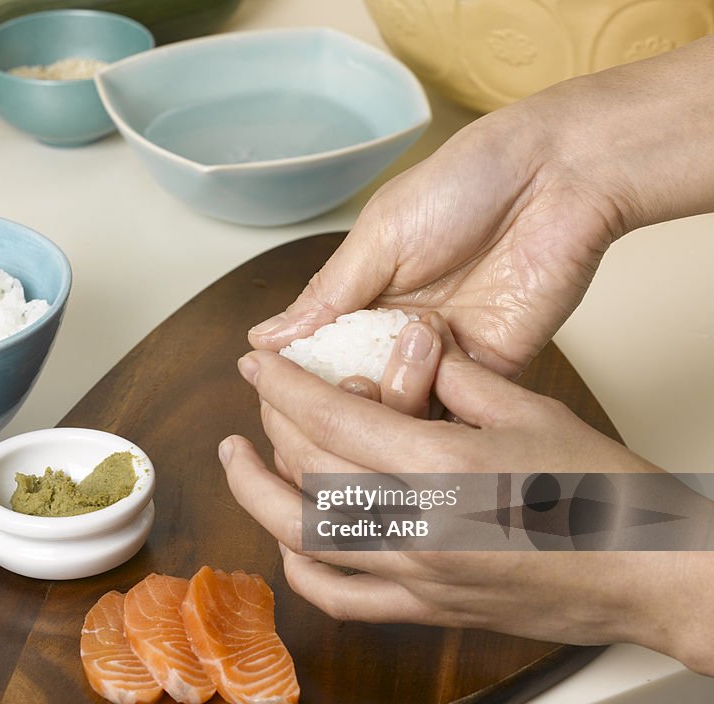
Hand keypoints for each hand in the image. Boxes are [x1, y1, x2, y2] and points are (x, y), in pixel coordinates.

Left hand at [220, 317, 713, 674]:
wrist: (645, 572)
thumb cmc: (602, 492)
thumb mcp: (528, 410)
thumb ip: (457, 378)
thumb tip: (411, 353)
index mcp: (442, 464)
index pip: (331, 416)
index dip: (282, 384)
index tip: (256, 363)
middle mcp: (416, 522)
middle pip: (307, 470)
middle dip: (269, 425)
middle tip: (259, 400)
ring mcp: (414, 573)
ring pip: (302, 537)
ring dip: (256, 495)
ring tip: (238, 461)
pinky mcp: (424, 607)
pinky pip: (340, 598)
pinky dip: (301, 568)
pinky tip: (288, 542)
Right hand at [248, 36, 713, 377]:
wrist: (556, 174)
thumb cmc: (463, 184)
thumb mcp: (378, 236)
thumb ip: (327, 296)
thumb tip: (266, 339)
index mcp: (362, 300)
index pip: (316, 358)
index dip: (298, 380)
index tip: (278, 391)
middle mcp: (397, 335)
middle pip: (355, 393)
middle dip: (345, 396)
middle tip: (352, 376)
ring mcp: (443, 356)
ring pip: (400, 411)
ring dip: (394, 392)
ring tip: (413, 341)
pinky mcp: (491, 368)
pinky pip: (454, 409)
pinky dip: (438, 401)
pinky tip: (435, 368)